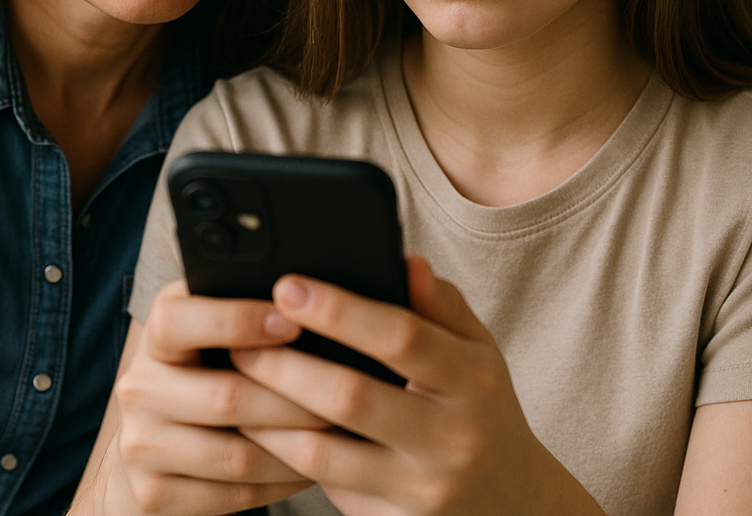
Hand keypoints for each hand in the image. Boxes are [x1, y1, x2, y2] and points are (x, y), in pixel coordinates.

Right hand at [111, 279, 325, 514]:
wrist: (153, 443)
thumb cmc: (206, 370)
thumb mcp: (211, 331)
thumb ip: (243, 308)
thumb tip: (310, 294)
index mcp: (156, 336)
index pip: (179, 321)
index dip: (236, 320)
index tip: (293, 322)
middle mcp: (139, 388)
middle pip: (226, 396)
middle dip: (294, 396)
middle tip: (345, 391)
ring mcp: (141, 446)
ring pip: (236, 454)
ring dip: (296, 446)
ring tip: (338, 432)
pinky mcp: (153, 495)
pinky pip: (233, 495)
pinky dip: (279, 482)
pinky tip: (309, 465)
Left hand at [231, 257, 604, 515]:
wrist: (514, 504)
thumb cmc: (482, 407)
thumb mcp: (479, 349)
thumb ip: (440, 303)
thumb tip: (405, 260)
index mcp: (472, 380)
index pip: (400, 336)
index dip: (338, 310)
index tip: (287, 286)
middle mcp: (450, 438)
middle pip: (350, 397)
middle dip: (285, 364)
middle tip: (239, 336)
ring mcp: (420, 489)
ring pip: (324, 453)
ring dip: (268, 414)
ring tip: (237, 377)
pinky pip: (324, 487)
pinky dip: (283, 453)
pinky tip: (258, 423)